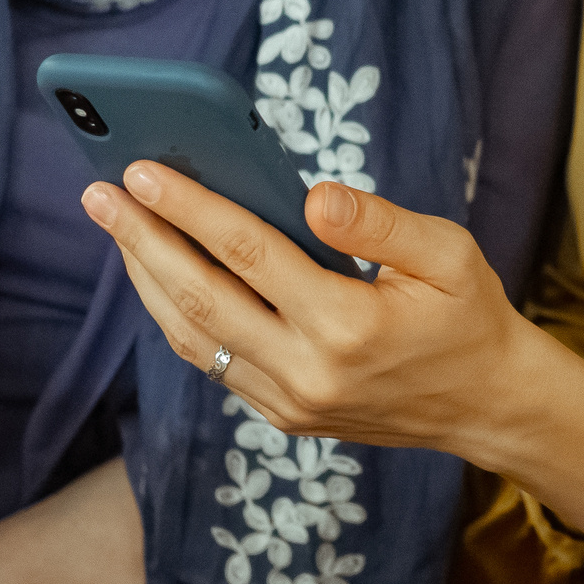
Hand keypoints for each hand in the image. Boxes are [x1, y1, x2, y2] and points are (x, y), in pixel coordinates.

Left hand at [84, 164, 583, 544]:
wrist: (485, 404)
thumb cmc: (468, 315)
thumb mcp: (448, 253)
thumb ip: (380, 222)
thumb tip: (313, 196)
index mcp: (348, 325)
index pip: (248, 253)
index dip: (190, 206)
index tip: (142, 169)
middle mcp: (307, 371)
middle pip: (201, 298)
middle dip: (142, 240)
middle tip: (98, 193)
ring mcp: (288, 400)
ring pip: (193, 337)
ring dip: (148, 279)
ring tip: (117, 227)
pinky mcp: (282, 414)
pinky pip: (212, 362)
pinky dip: (177, 315)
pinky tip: (161, 273)